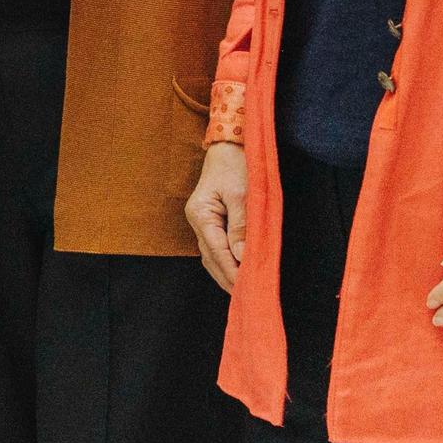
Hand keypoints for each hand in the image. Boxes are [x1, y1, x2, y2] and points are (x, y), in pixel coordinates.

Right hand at [186, 142, 250, 292]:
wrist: (229, 145)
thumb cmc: (236, 166)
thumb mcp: (242, 194)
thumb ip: (241, 226)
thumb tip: (242, 256)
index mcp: (201, 214)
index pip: (216, 251)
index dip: (231, 271)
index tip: (245, 288)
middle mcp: (197, 221)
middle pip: (210, 258)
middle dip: (227, 278)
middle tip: (245, 297)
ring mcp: (201, 222)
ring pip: (211, 256)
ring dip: (225, 273)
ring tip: (241, 290)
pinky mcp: (210, 221)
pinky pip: (215, 248)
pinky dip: (224, 262)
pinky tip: (236, 272)